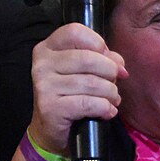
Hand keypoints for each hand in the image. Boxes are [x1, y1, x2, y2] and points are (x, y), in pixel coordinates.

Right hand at [27, 23, 125, 152]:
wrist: (50, 128)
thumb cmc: (69, 95)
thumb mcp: (82, 71)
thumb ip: (101, 59)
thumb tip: (118, 63)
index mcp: (47, 48)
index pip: (75, 31)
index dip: (98, 43)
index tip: (106, 58)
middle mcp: (41, 64)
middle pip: (88, 58)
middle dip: (110, 72)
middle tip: (114, 83)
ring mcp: (44, 86)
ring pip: (92, 83)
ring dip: (111, 93)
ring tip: (112, 100)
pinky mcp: (50, 107)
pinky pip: (89, 103)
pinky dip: (105, 108)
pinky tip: (107, 111)